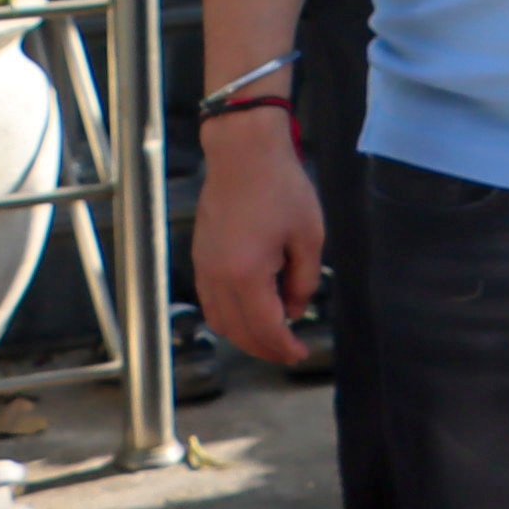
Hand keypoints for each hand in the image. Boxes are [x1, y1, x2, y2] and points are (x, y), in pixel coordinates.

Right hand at [192, 117, 327, 367]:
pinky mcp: (200, 258)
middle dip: (264, 347)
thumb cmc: (282, 189)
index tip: (301, 354)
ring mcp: (204, 269)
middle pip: (237, 331)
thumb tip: (293, 310)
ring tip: (272, 336)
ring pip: (219, 321)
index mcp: (246, 275)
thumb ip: (303, 279)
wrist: (243, 155)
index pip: (264, 327)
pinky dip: (229, 317)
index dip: (283, 347)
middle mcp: (218, 279)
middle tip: (289, 351)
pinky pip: (210, 303)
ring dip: (244, 336)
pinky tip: (250, 313)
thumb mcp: (308, 235)